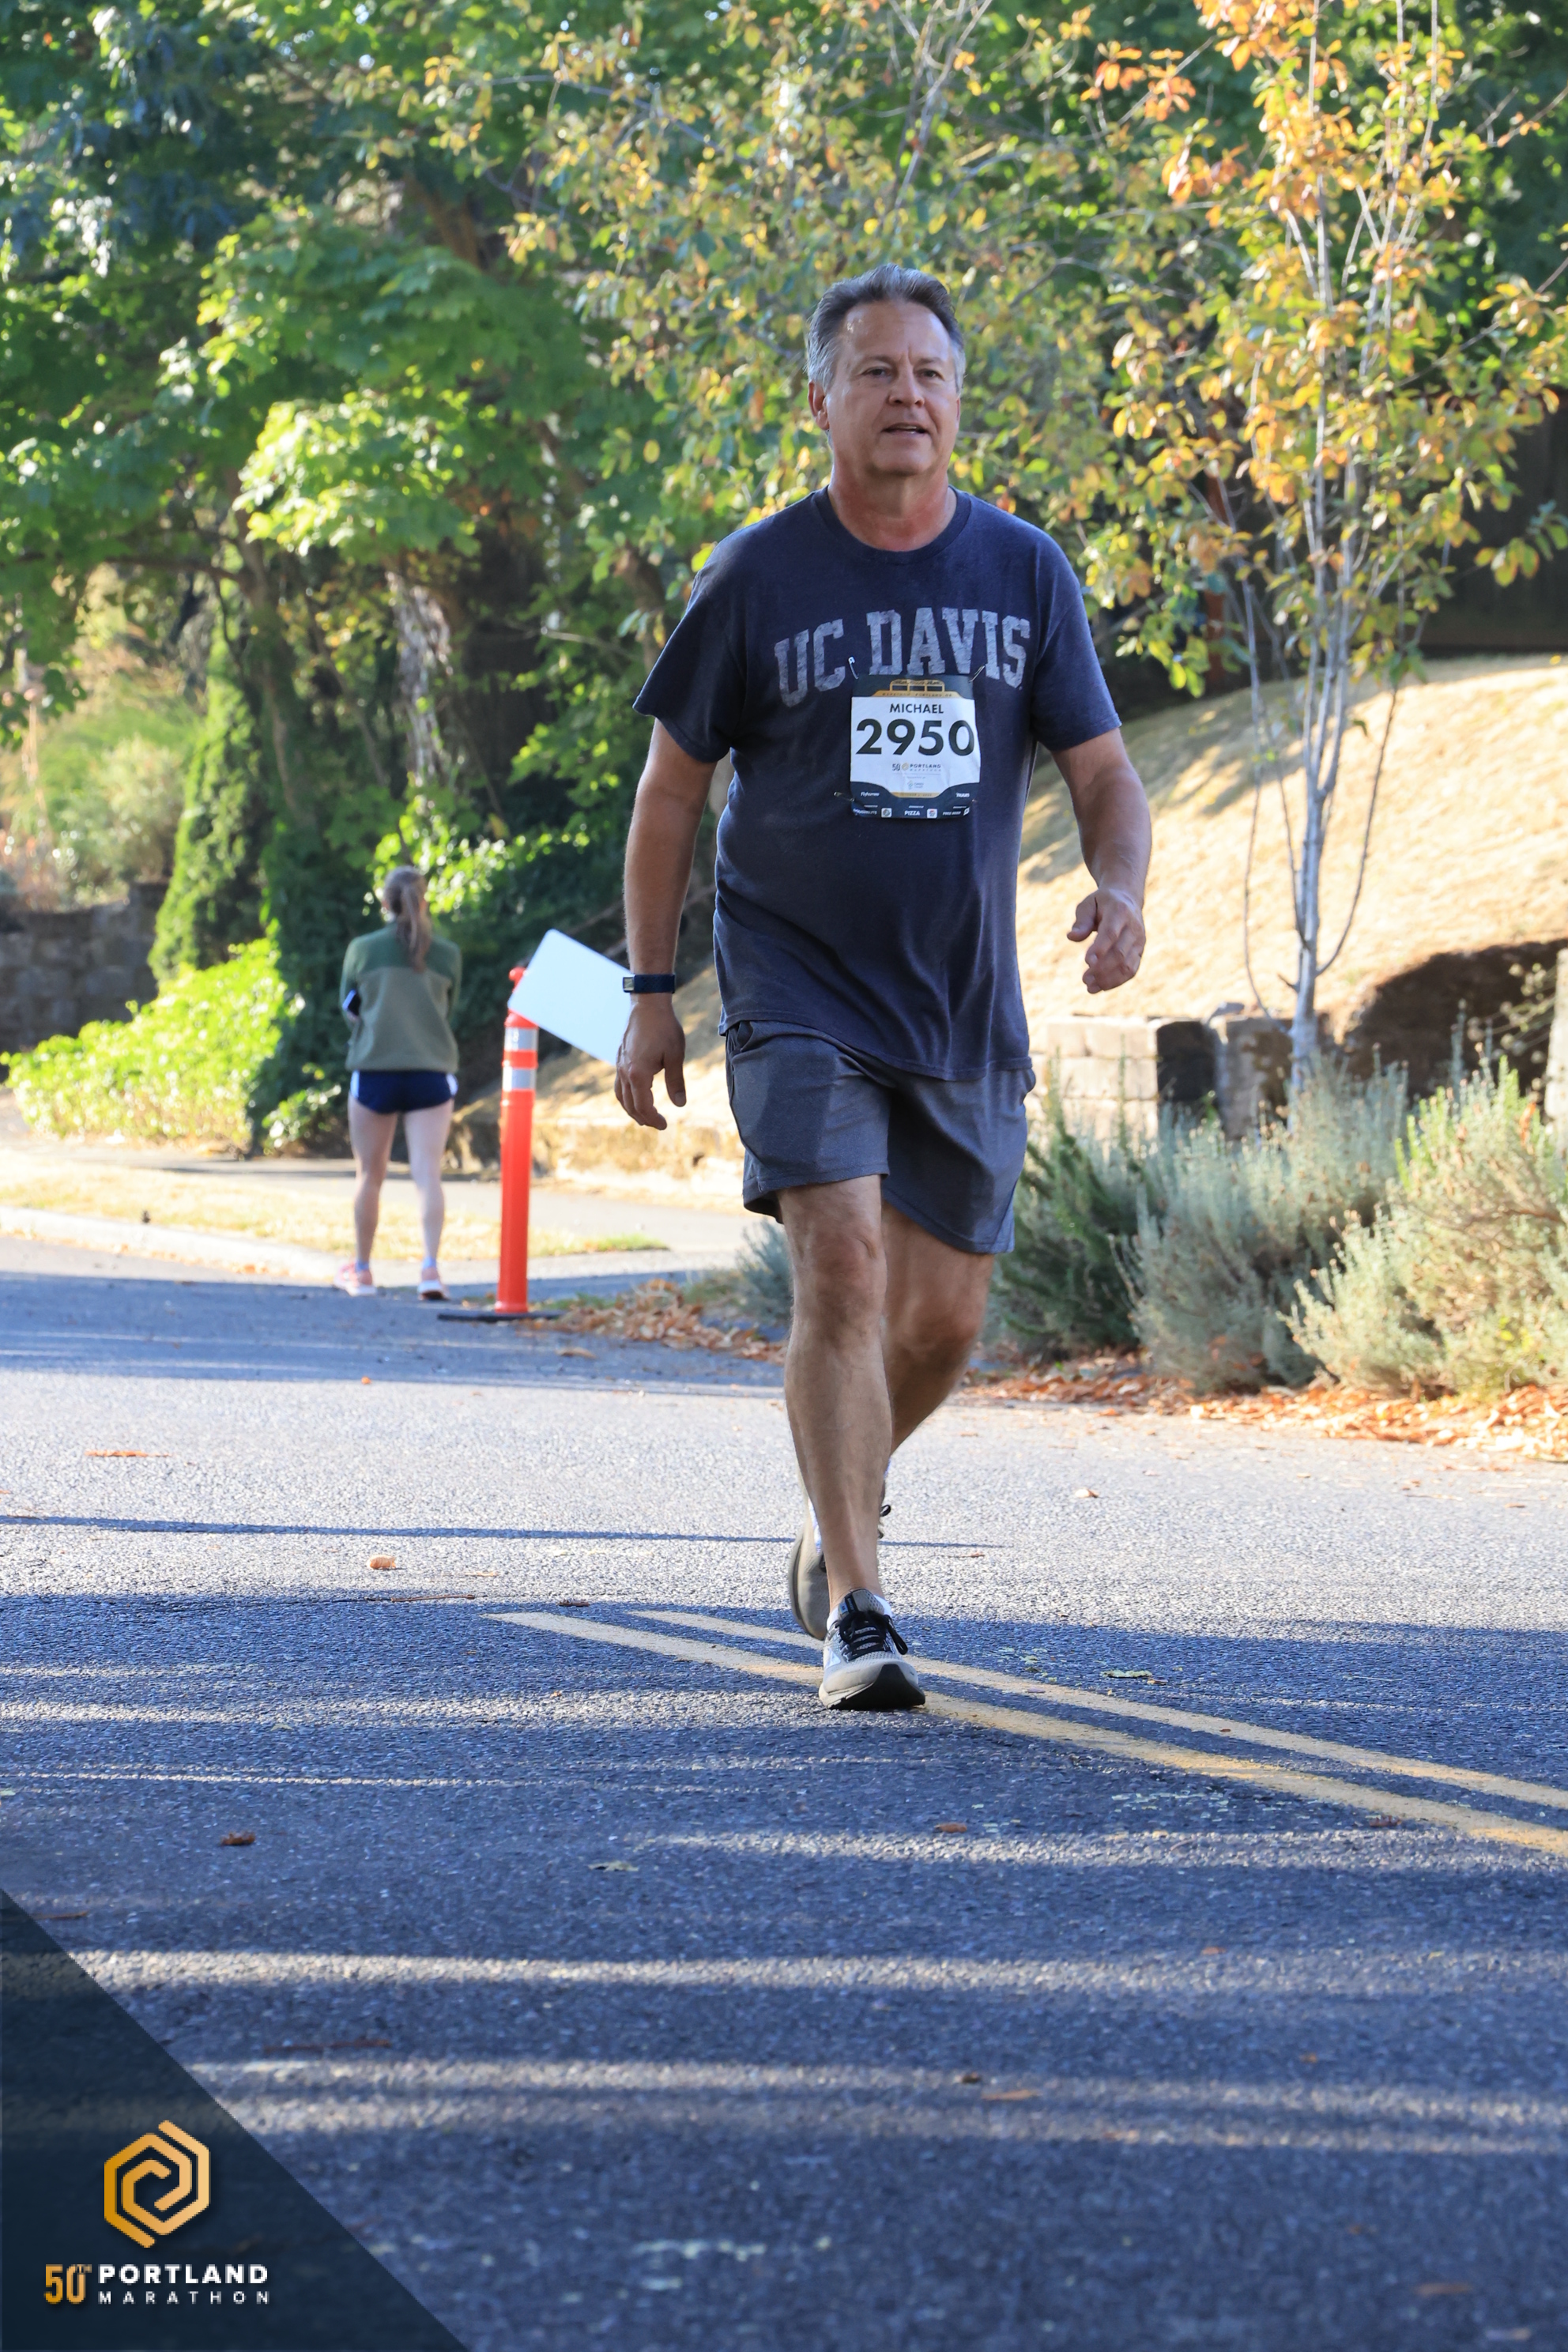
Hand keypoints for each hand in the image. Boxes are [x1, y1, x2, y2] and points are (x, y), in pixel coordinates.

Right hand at [614, 997, 686, 1129]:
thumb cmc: (664, 1028)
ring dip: (632, 1109)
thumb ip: (676, 1082)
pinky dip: (627, 1096)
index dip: (654, 1119)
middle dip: (644, 1118)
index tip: (665, 1125)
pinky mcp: (620, 1059)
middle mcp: (624, 1072)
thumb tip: (680, 1104)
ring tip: (644, 1117)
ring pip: (621, 1096)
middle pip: (630, 1105)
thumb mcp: (675, 1056)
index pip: (643, 1106)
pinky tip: (636, 1095)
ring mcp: (620, 1065)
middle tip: (658, 1124)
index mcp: (638, 1074)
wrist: (647, 1005)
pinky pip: (619, 1085)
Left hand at [1067, 885, 1145, 994]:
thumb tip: (1072, 937)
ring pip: (1128, 965)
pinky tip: (1100, 987)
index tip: (1087, 962)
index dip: (1100, 949)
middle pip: (1120, 953)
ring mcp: (1139, 941)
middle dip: (1102, 969)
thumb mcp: (1089, 904)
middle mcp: (1134, 927)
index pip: (1111, 933)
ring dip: (1108, 979)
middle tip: (1084, 979)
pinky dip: (1117, 981)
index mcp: (1120, 911)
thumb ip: (1081, 920)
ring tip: (1089, 987)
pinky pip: (1132, 970)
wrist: (1127, 899)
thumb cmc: (1102, 903)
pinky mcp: (1140, 951)